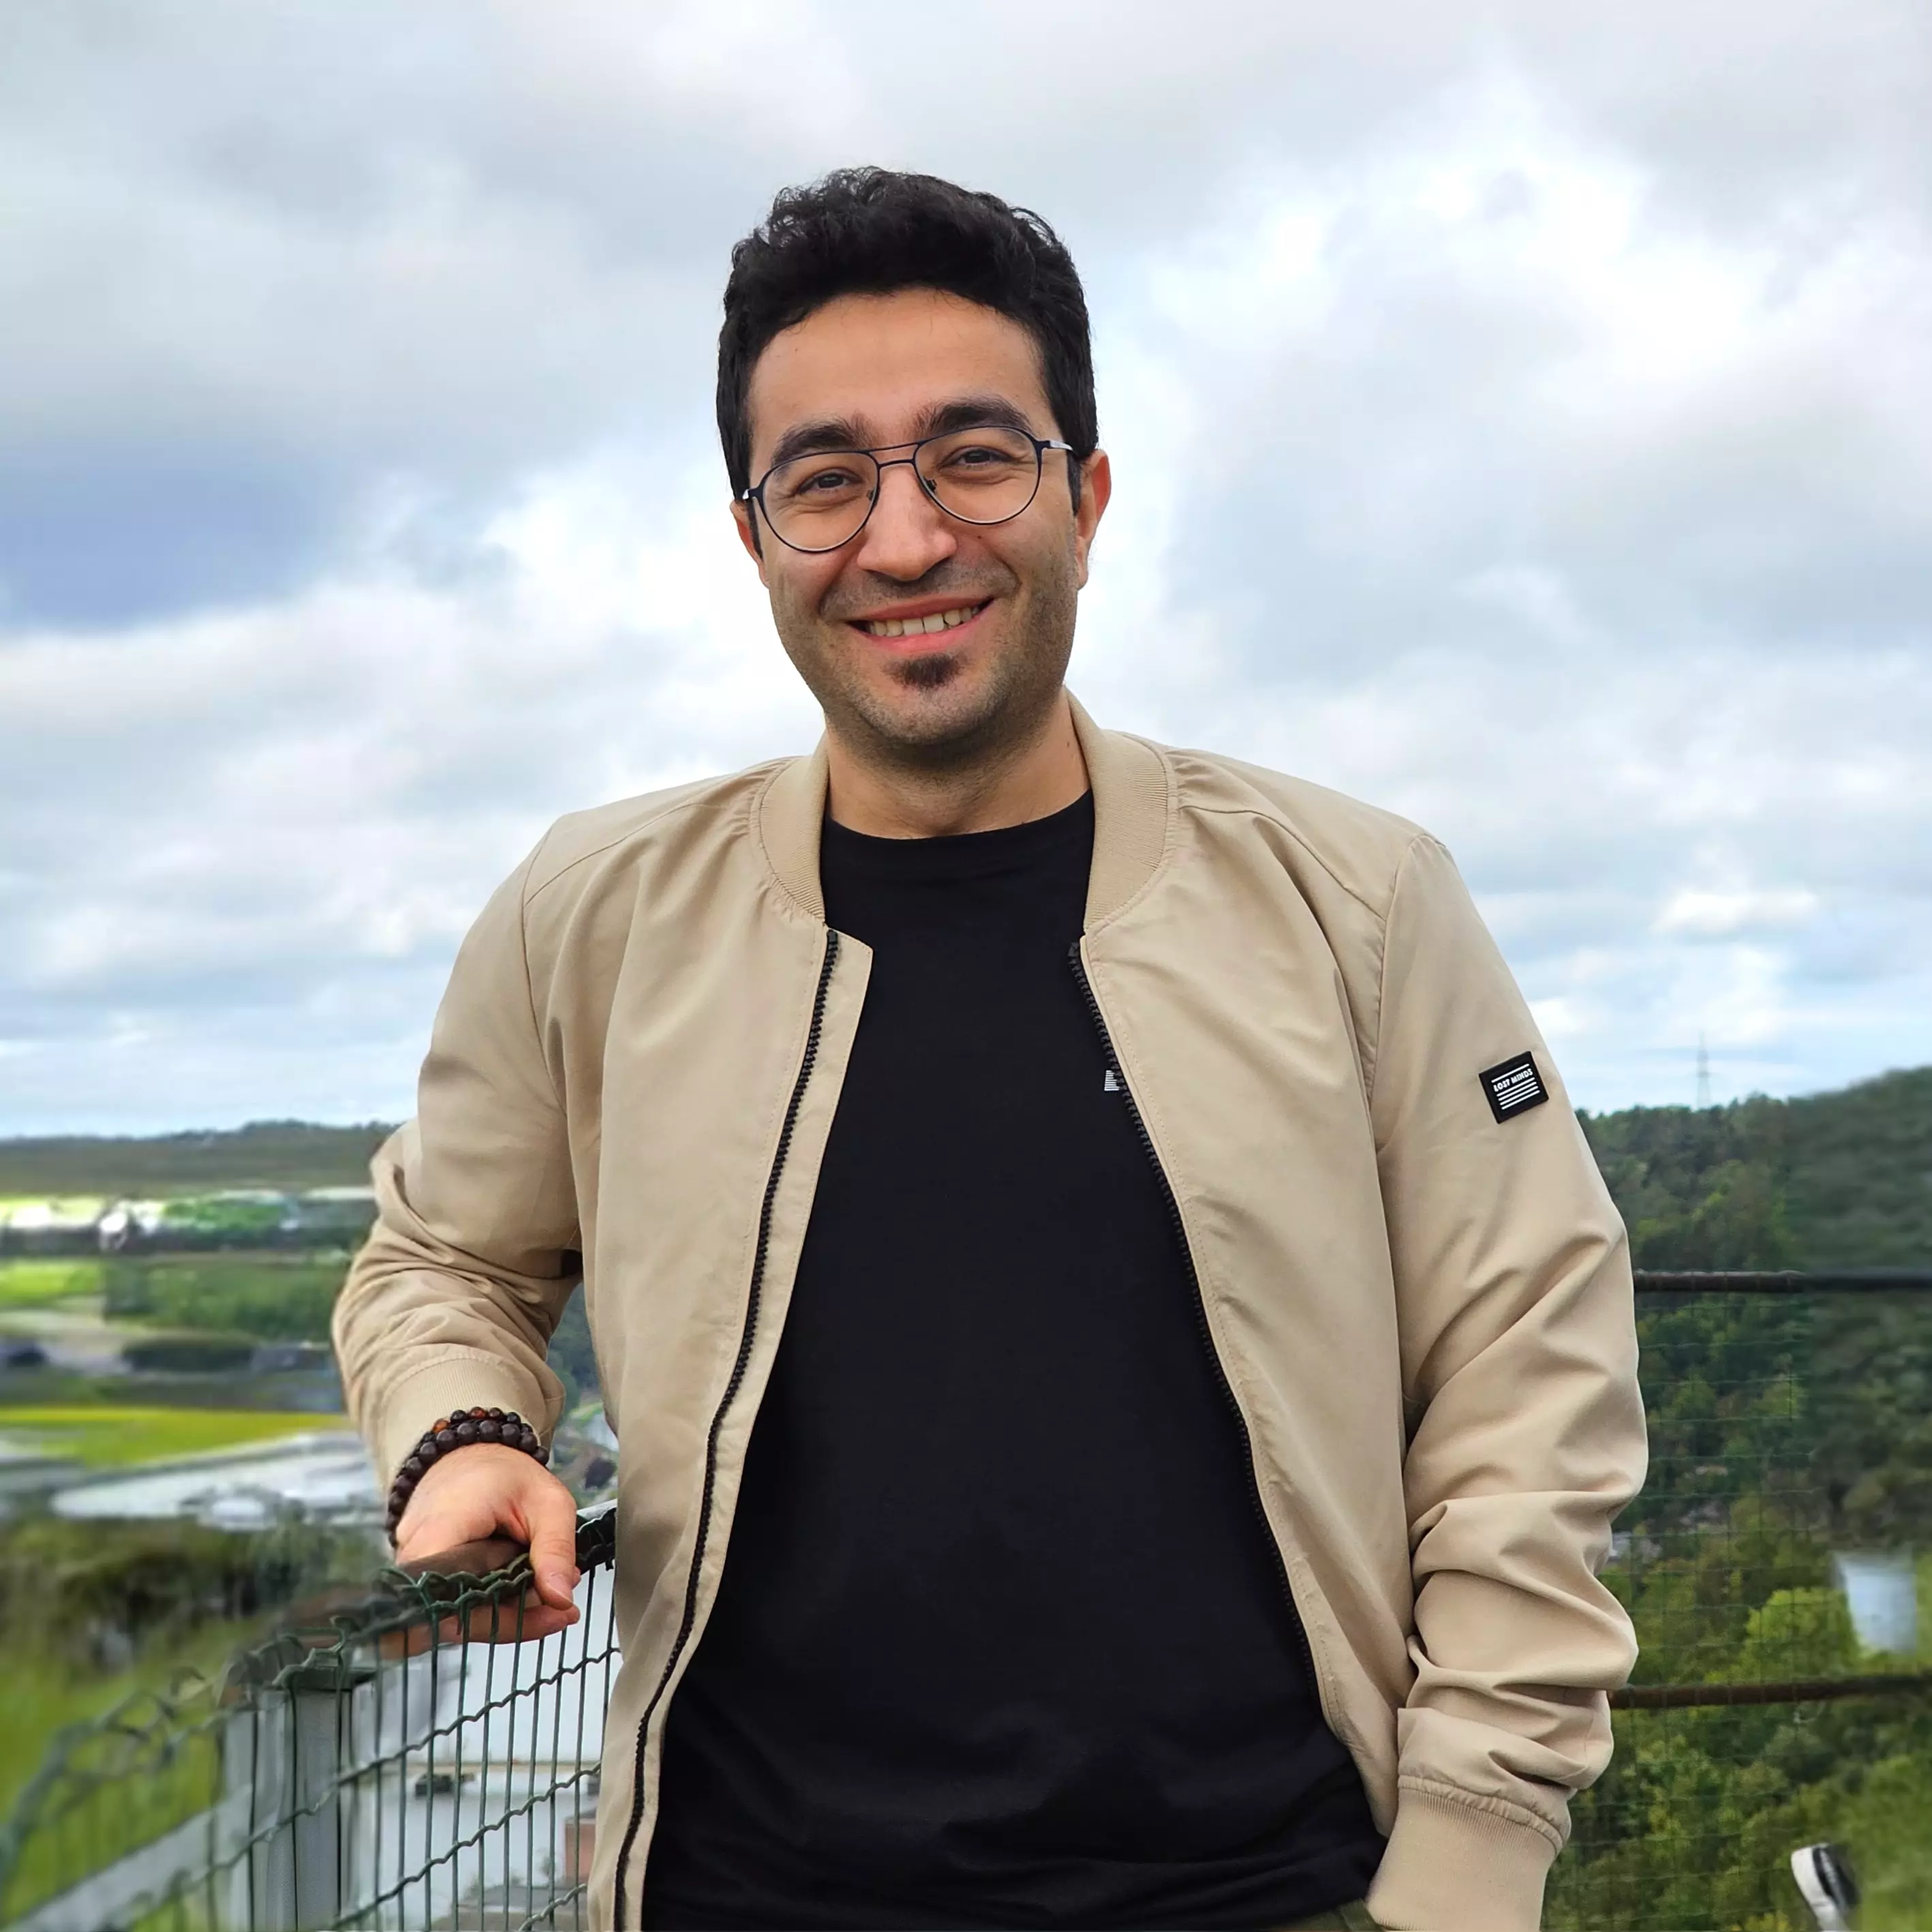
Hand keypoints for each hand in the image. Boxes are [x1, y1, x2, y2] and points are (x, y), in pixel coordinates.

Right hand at [393, 1443, 582, 1642]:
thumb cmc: (506, 1473)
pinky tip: (526, 1594)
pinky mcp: (422, 1577)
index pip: (447, 1596)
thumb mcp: (549, 1502)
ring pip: (456, 1616)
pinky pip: (455, 1607)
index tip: (542, 1615)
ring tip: (550, 1596)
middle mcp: (415, 1552)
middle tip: (560, 1609)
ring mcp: (413, 1567)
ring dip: (505, 1615)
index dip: (491, 1619)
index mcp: (443, 1527)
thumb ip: (556, 1549)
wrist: (472, 1456)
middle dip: (512, 1619)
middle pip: (454, 1615)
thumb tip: (560, 1598)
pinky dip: (491, 1607)